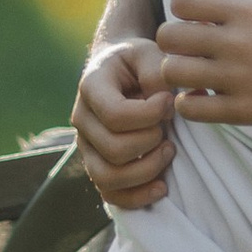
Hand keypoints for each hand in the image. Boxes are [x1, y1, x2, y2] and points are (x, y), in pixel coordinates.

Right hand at [74, 36, 176, 208]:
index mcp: (91, 87)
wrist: (120, 72)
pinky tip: (162, 186)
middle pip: (113, 149)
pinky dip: (137, 197)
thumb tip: (170, 105)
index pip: (115, 115)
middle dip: (150, 142)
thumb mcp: (150, 54)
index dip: (149, 115)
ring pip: (108, 177)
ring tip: (169, 151)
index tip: (170, 101)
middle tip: (169, 128)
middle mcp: (82, 119)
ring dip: (146, 170)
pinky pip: (110, 195)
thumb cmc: (138, 62)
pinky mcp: (97, 165)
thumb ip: (159, 73)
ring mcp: (86, 146)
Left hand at [150, 0, 251, 129]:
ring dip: (177, 73)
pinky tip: (202, 98)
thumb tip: (201, 12)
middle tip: (188, 51)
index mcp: (244, 11)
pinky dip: (188, 103)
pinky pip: (190, 109)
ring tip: (193, 76)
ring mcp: (236, 78)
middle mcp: (234, 42)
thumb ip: (238, 10)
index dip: (182, 11)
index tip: (195, 21)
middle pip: (168, 36)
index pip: (181, 0)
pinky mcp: (242, 111)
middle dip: (173, 42)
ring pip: (172, 72)